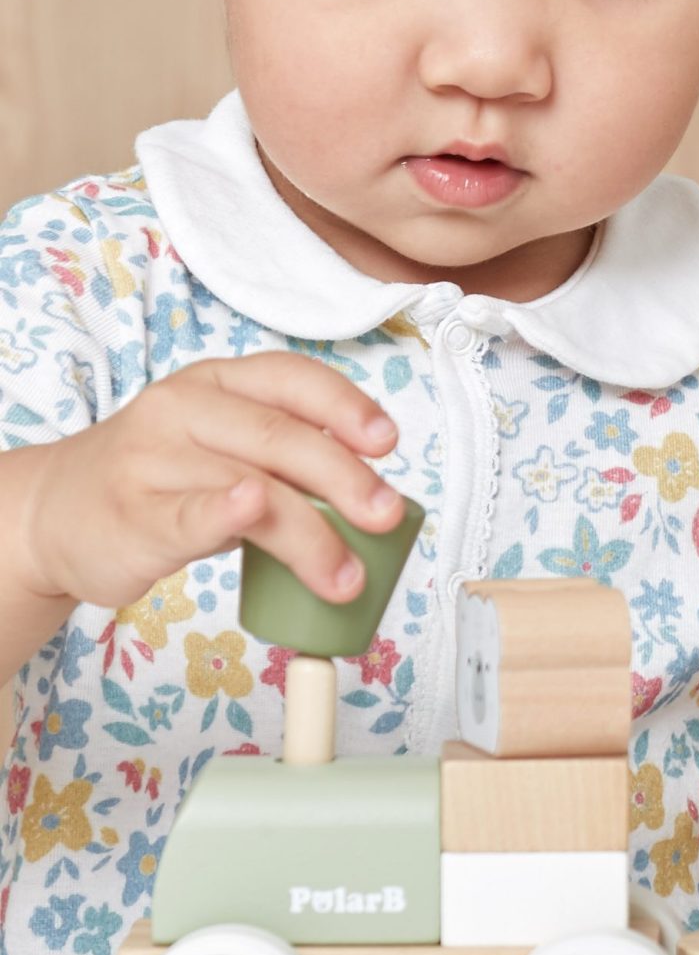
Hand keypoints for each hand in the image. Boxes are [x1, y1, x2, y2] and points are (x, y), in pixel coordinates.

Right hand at [20, 352, 403, 612]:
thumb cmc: (162, 478)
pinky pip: (188, 512)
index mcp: (219, 382)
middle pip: (282, 438)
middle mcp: (184, 409)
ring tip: (346, 576)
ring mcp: (153, 460)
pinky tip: (251, 511)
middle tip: (387, 514)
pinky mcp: (134, 514)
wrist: (54, 514)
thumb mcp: (225, 444)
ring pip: (251, 486)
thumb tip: (377, 494)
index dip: (346, 407)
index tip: (388, 443)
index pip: (293, 378)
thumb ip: (289, 455)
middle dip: (346, 478)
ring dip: (311, 535)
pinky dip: (225, 511)